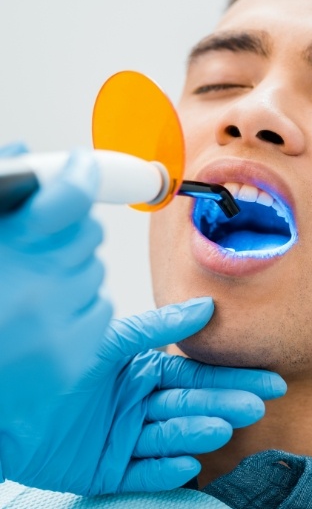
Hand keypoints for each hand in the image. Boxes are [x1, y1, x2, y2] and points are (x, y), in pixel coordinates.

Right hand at [0, 144, 111, 428]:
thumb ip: (0, 195)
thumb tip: (23, 152)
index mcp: (5, 250)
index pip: (67, 199)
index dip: (79, 176)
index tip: (83, 167)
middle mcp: (31, 287)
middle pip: (90, 234)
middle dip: (73, 231)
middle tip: (47, 242)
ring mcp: (53, 327)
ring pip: (96, 273)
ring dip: (75, 272)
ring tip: (36, 289)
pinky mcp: (71, 359)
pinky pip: (102, 311)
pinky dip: (83, 308)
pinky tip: (47, 317)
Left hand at [0, 297, 286, 493]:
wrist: (10, 400)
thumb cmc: (62, 360)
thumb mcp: (113, 340)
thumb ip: (158, 327)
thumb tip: (206, 307)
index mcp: (145, 373)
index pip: (198, 376)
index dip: (233, 377)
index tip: (269, 380)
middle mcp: (141, 405)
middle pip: (191, 404)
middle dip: (225, 403)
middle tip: (257, 403)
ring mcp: (126, 438)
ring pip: (170, 436)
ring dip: (197, 431)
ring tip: (223, 426)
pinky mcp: (107, 470)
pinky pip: (141, 471)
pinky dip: (164, 469)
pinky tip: (187, 463)